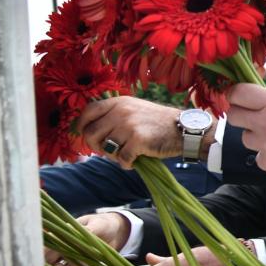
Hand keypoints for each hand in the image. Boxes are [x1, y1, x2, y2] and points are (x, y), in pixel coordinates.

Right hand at [44, 212, 129, 265]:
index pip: (50, 241)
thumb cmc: (103, 224)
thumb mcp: (98, 225)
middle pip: (50, 257)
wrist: (115, 232)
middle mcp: (63, 246)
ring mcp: (69, 257)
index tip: (33, 259)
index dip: (41, 250)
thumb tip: (84, 236)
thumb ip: (90, 232)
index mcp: (64, 232)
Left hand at [78, 96, 207, 167]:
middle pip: (90, 133)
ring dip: (112, 156)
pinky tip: (134, 161)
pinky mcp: (137, 140)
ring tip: (124, 155)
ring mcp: (128, 125)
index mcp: (119, 102)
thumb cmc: (159, 122)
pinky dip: (126, 164)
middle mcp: (121, 111)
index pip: (88, 112)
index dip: (82, 126)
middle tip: (107, 151)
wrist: (184, 129)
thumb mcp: (135, 109)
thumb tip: (90, 129)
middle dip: (95, 146)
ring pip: (104, 147)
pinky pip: (121, 158)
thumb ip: (115, 114)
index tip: (85, 135)